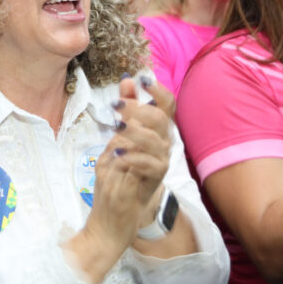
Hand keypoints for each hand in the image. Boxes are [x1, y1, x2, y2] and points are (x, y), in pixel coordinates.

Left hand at [85, 75, 173, 240]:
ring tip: (115, 129)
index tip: (143, 79)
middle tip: (116, 106)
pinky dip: (133, 157)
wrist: (122, 204)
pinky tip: (117, 154)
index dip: (158, 90)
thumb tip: (127, 79)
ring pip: (157, 140)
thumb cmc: (122, 166)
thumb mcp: (120, 133)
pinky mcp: (157, 177)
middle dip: (139, 109)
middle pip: (161, 119)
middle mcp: (164, 141)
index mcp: (157, 128)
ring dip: (135, 131)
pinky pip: (151, 164)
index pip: (167, 104)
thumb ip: (127, 106)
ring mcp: (162, 159)